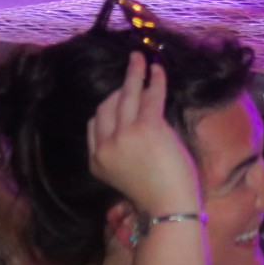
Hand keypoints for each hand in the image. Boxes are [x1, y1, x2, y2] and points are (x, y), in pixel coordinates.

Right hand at [89, 53, 203, 215]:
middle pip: (106, 107)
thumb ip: (120, 151)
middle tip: (130, 77)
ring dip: (133, 73)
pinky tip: (157, 68)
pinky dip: (154, 78)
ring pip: (126, 95)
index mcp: (97, 162)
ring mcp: (125, 135)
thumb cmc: (155, 193)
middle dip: (118, 90)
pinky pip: (150, 95)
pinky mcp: (148, 126)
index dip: (106, 108)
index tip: (117, 98)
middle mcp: (106, 146)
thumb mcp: (124, 173)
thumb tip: (132, 121)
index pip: (94, 125)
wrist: (170, 206)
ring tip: (138, 57)